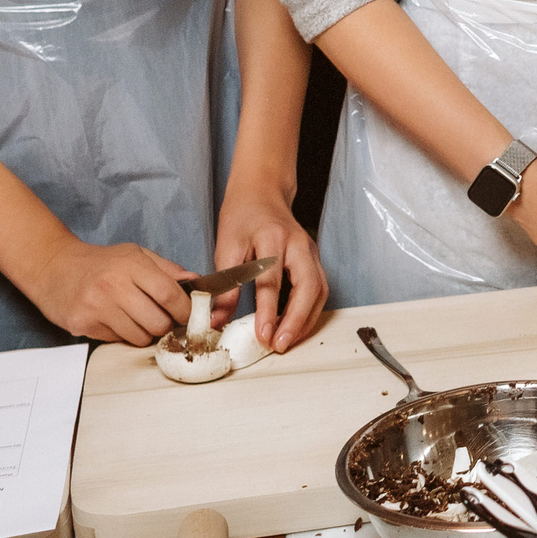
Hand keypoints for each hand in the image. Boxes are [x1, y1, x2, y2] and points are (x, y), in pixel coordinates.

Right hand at [25, 237, 194, 345]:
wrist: (53, 267)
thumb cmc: (100, 262)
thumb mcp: (135, 254)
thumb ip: (168, 269)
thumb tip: (197, 282)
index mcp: (131, 265)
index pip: (169, 294)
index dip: (185, 309)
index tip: (189, 314)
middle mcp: (113, 286)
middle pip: (157, 322)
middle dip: (166, 325)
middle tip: (162, 319)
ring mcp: (96, 307)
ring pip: (138, 337)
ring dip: (144, 333)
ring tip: (136, 319)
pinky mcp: (82, 324)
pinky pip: (116, 340)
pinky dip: (121, 334)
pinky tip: (113, 320)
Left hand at [213, 175, 328, 351]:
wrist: (262, 192)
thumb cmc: (242, 217)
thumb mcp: (225, 247)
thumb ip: (224, 285)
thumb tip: (216, 321)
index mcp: (273, 238)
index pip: (272, 280)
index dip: (268, 310)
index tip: (262, 335)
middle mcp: (299, 245)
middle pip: (309, 286)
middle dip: (297, 320)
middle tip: (281, 344)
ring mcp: (311, 252)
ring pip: (320, 290)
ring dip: (306, 320)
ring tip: (288, 341)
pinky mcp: (315, 260)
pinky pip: (320, 289)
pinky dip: (310, 312)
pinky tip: (295, 326)